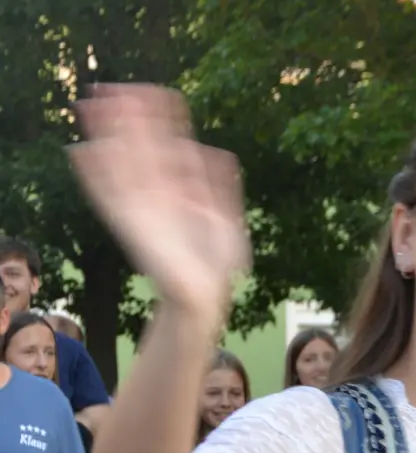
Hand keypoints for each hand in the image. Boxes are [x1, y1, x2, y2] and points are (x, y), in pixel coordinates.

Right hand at [68, 84, 250, 319]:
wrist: (206, 293)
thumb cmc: (217, 260)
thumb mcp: (225, 216)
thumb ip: (219, 184)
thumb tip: (214, 149)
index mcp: (183, 187)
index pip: (168, 143)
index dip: (161, 118)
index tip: (157, 91)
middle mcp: (158, 191)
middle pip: (139, 146)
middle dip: (126, 118)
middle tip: (110, 88)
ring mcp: (141, 205)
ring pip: (119, 162)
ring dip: (105, 135)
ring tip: (93, 105)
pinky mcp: (127, 223)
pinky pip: (106, 194)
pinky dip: (95, 174)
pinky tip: (82, 151)